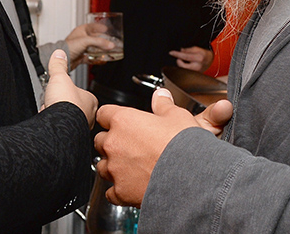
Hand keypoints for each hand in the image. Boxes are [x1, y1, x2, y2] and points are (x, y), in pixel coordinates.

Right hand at [42, 49, 96, 126]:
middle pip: (73, 107)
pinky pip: (60, 128)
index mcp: (90, 100)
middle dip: (61, 105)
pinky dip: (53, 125)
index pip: (82, 94)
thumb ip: (58, 65)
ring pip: (66, 118)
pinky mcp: (70, 136)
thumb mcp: (59, 77)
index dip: (69, 92)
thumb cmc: (65, 104)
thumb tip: (58, 54)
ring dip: (56, 114)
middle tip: (55, 102)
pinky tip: (49, 120)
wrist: (57, 125)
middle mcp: (88, 115)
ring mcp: (80, 127)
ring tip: (51, 111)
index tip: (62, 91)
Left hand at [64, 22, 117, 69]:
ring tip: (109, 51)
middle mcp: (81, 38)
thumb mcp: (86, 41)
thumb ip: (99, 42)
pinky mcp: (81, 56)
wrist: (62, 59)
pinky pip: (91, 57)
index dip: (99, 27)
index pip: (92, 26)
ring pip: (93, 48)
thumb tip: (110, 45)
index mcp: (81, 30)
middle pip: (95, 38)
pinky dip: (97, 59)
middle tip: (111, 42)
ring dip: (101, 50)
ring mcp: (81, 48)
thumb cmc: (69, 46)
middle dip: (103, 41)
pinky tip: (102, 60)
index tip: (106, 28)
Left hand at [94, 88, 226, 205]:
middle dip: (111, 142)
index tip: (117, 120)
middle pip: (100, 140)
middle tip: (129, 144)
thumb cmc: (183, 147)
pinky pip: (110, 192)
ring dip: (112, 165)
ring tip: (129, 166)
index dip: (111, 116)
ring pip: (102, 166)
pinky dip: (118, 190)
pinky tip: (130, 187)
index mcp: (124, 121)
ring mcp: (115, 169)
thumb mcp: (177, 116)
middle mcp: (114, 144)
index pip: (103, 113)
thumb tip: (161, 96)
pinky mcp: (120, 191)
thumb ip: (164, 104)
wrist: (190, 179)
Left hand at [169, 45, 213, 71]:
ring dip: (181, 64)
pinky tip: (186, 64)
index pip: (185, 56)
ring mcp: (196, 72)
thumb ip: (188, 49)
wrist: (211, 61)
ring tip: (184, 60)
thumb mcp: (197, 49)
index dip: (177, 54)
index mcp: (199, 58)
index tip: (171, 52)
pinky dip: (184, 67)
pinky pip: (186, 71)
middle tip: (179, 57)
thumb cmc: (204, 54)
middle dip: (178, 61)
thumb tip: (181, 50)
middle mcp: (197, 66)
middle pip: (182, 65)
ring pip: (183, 69)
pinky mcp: (194, 75)